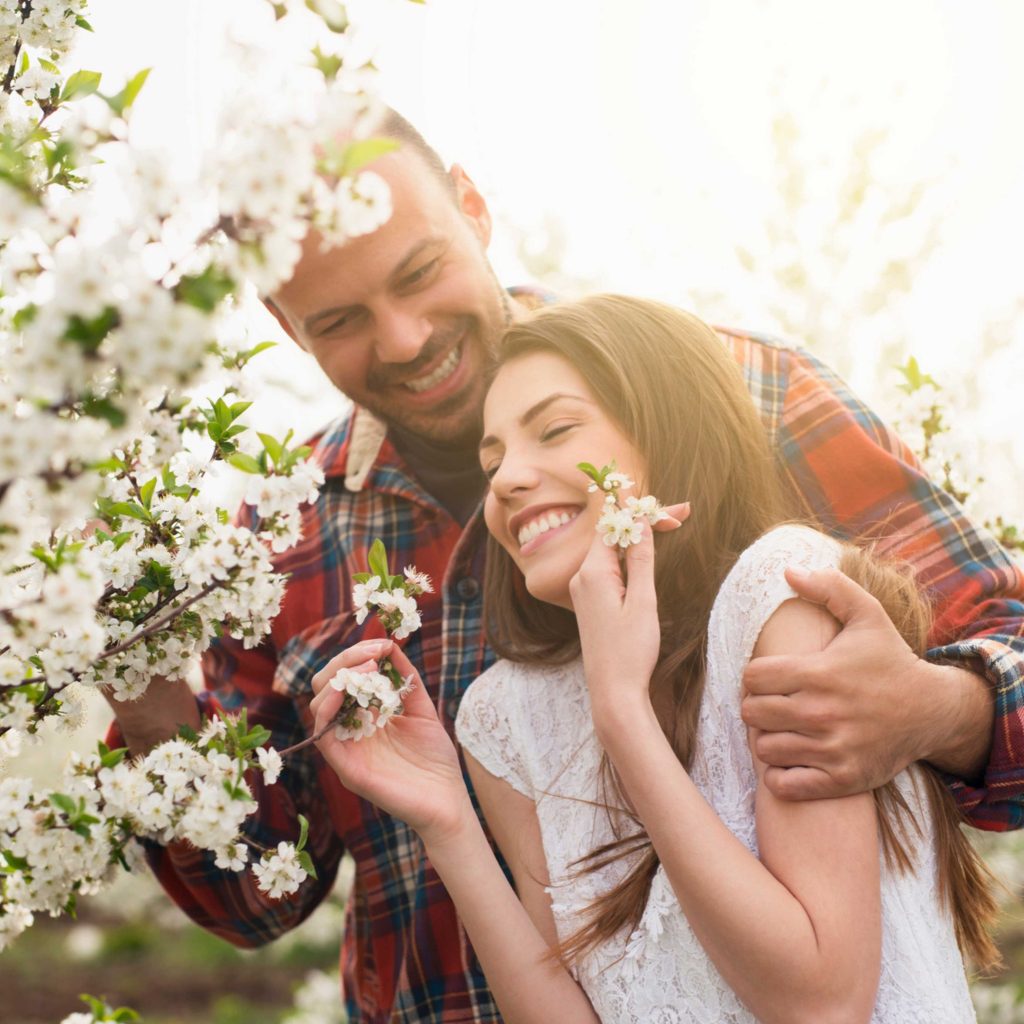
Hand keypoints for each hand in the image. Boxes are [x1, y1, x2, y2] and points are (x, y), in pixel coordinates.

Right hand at [310, 639, 472, 842]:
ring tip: (369, 670)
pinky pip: (323, 735)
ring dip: (340, 680)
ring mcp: (345, 749)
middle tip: (373, 654)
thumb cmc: (436, 759)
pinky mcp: (346, 768)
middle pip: (325, 687)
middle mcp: (349, 731)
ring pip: (318, 706)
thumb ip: (406, 680)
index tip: (382, 644)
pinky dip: (329, 708)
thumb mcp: (422, 710)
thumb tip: (391, 646)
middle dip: (345, 662)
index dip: (356, 656)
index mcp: (364, 717)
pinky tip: (349, 692)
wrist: (448, 801)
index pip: (343, 679)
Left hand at [569, 503, 688, 731]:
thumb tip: (642, 524)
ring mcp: (583, 590)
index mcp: (592, 573)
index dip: (644, 513)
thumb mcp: (643, 602)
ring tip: (672, 522)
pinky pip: (607, 568)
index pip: (615, 526)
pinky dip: (629, 556)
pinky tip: (646, 550)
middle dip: (645, 521)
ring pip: (611, 550)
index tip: (677, 510)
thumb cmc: (630, 652)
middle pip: (613, 535)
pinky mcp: (589, 601)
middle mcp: (581, 577)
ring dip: (638, 536)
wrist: (612, 693)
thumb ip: (642, 560)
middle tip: (682, 512)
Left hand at [740, 565, 987, 799]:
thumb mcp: (867, 615)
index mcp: (819, 672)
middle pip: (751, 713)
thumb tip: (788, 570)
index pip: (751, 677)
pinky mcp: (841, 779)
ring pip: (764, 748)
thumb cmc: (890, 660)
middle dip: (757, 706)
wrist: (932, 711)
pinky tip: (792, 759)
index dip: (755, 676)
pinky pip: (784, 785)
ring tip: (784, 730)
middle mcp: (821, 712)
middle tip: (774, 704)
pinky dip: (780, 775)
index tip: (770, 678)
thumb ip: (829, 588)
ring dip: (768, 739)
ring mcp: (831, 749)